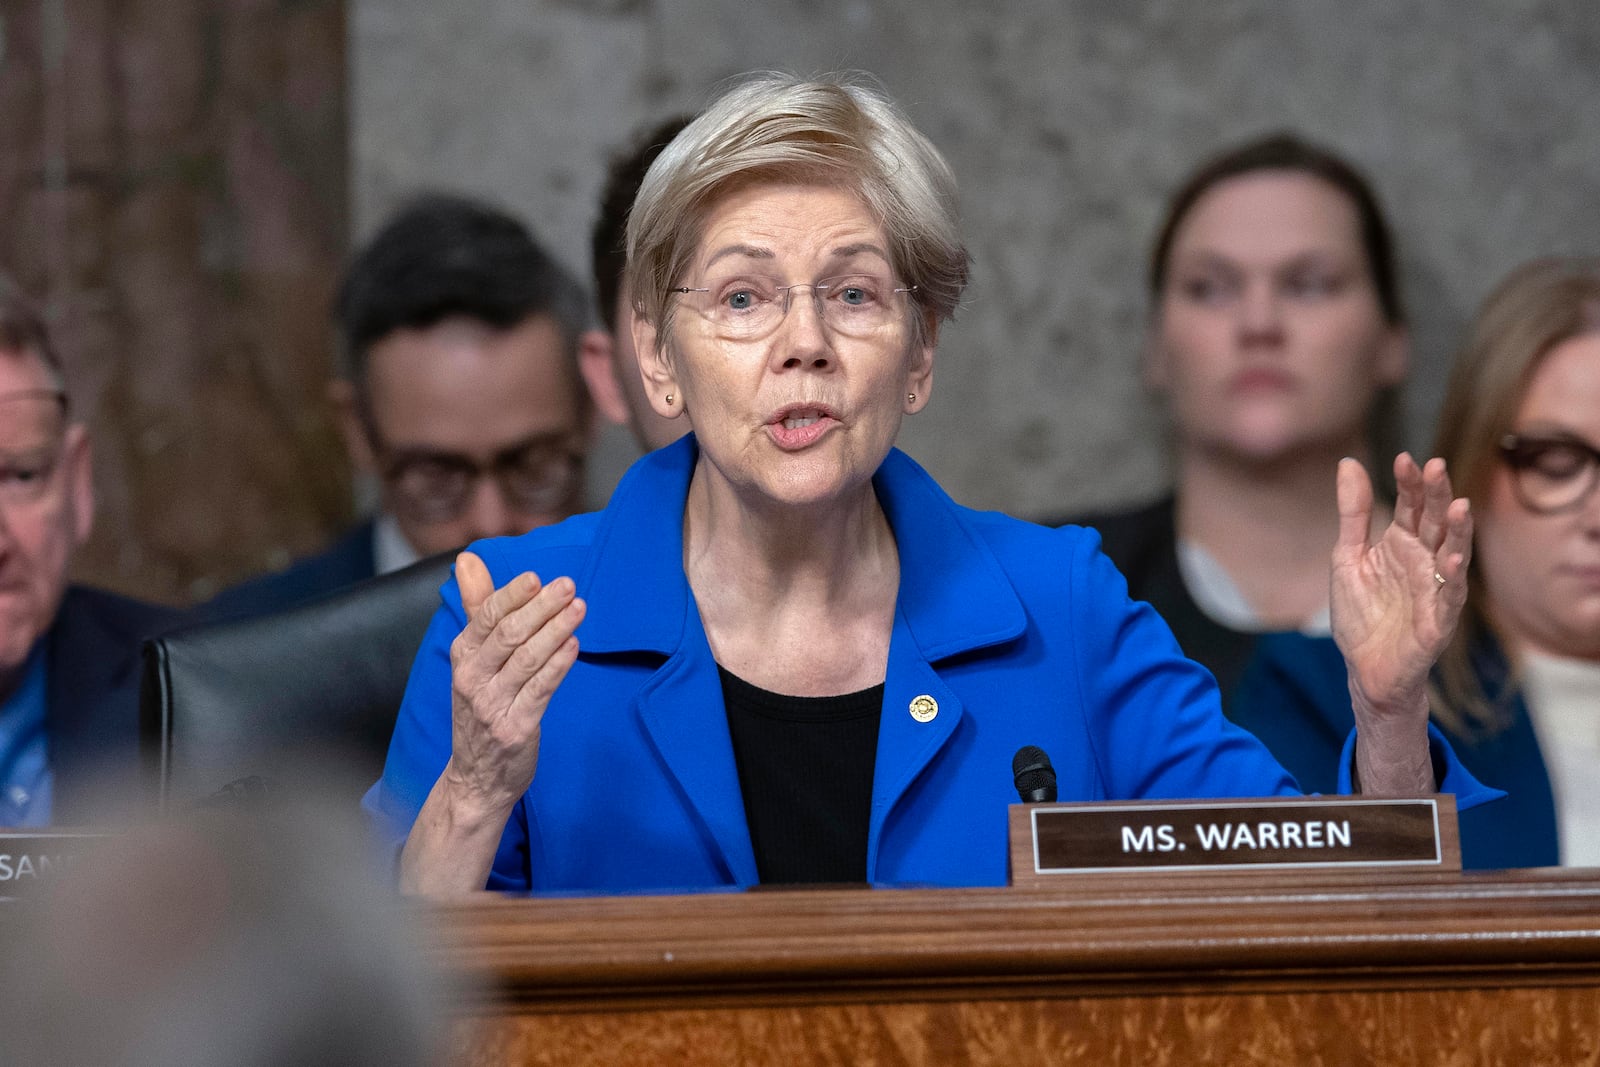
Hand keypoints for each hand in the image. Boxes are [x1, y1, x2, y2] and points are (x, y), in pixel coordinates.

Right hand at [440, 551, 584, 817]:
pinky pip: (540, 690)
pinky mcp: (515, 728)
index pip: (485, 617)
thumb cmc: (481, 706)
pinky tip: (573, 646)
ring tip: (579, 608)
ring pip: (527, 660)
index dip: (511, 595)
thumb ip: (477, 607)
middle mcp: (472, 679)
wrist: (476, 776)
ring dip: (555, 630)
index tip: (536, 577)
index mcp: (462, 656)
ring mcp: (492, 705)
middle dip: (540, 607)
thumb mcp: (472, 657)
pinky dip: (558, 665)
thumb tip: (467, 559)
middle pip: (508, 634)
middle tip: (569, 586)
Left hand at [1331, 454, 1471, 791]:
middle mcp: (1424, 560)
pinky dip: (1452, 577)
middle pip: (1436, 522)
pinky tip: (1454, 558)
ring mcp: (1434, 588)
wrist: (1364, 667)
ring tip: (1460, 506)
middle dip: (1438, 496)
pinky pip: (1449, 595)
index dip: (1409, 483)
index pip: (1411, 505)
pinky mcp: (1438, 619)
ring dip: (1458, 531)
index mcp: (1402, 543)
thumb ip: (1353, 512)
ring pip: (1452, 553)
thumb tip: (1348, 461)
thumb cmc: (1361, 612)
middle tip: (1436, 467)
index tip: (1404, 458)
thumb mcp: (1347, 555)